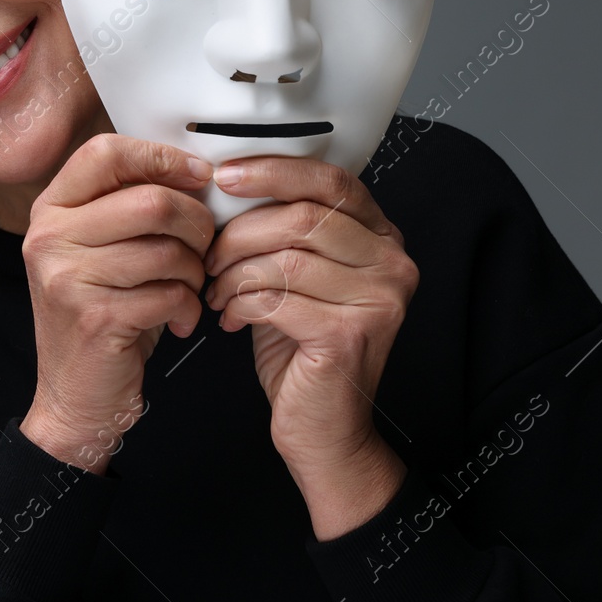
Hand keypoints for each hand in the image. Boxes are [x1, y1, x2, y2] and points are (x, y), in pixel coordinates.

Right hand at [19, 134, 215, 474]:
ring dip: (195, 271)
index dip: (160, 157)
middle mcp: (50, 238)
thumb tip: (198, 170)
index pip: (106, 153)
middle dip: (197, 224)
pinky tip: (181, 318)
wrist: (75, 395)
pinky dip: (188, 307)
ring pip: (166, 249)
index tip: (198, 175)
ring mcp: (66, 278)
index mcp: (52, 210)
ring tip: (189, 289)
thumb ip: (130, 206)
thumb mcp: (102, 249)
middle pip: (150, 200)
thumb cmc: (104, 314)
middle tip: (205, 248)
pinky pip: (168, 293)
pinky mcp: (94, 317)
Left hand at [201, 156, 415, 538]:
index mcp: (382, 238)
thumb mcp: (297, 277)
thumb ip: (283, 231)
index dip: (273, 171)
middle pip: (302, 216)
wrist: (324, 430)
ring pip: (284, 256)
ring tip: (217, 291)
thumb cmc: (303, 351)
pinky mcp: (349, 334)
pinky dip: (240, 303)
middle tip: (209, 256)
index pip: (331, 180)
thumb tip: (229, 185)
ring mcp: (378, 300)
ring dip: (235, 272)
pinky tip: (231, 318)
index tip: (225, 176)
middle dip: (240, 233)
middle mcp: (392, 264)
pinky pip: (275, 297)